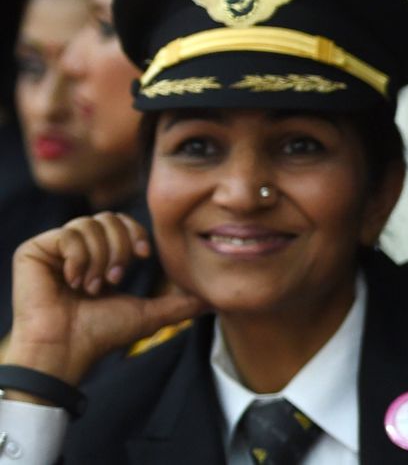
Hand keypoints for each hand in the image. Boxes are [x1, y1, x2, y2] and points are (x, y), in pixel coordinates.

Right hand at [5, 212, 206, 385]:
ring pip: (90, 225)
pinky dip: (78, 260)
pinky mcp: (33, 251)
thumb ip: (180, 304)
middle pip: (108, 217)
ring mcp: (53, 248)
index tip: (144, 256)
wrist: (67, 351)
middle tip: (113, 279)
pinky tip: (72, 282)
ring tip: (91, 287)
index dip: (136, 233)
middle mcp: (76, 248)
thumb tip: (212, 302)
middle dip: (119, 249)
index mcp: (99, 256)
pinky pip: (68, 234)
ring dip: (99, 259)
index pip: (122, 221)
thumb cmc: (102, 334)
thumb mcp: (148, 314)